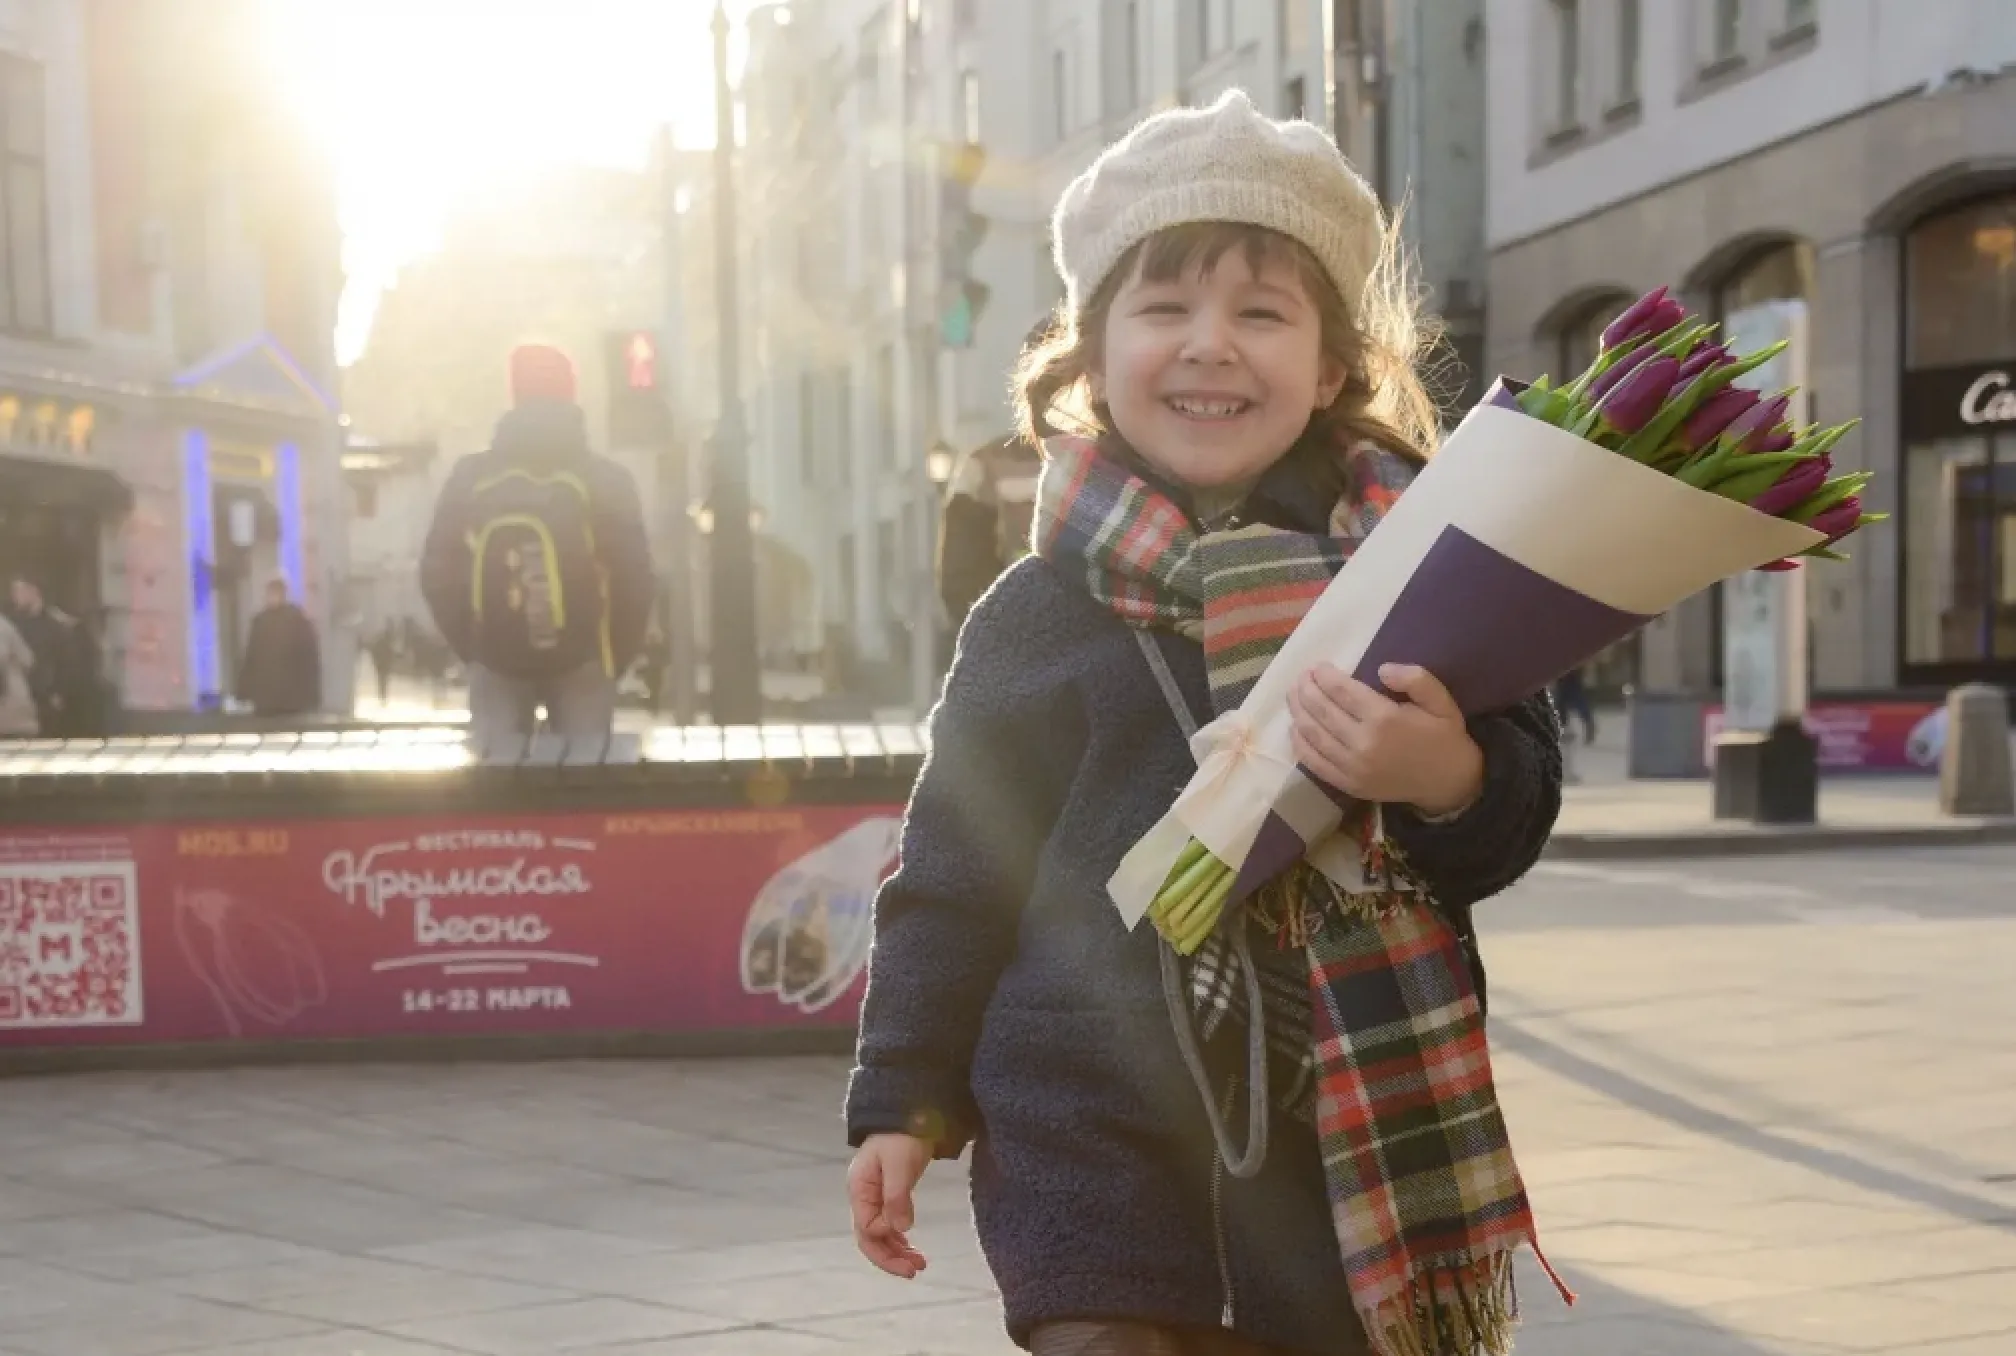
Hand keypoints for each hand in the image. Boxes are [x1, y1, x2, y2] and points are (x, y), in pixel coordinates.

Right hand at [848, 1133, 932, 1278]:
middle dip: (890, 1258)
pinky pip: (890, 1226)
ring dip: (898, 1252)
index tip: (907, 1235)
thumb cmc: (901, 1136)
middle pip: (870, 1238)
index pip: (866, 1227)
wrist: (910, 1115)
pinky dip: (901, 1240)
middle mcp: (863, 1198)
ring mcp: (875, 1199)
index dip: (885, 1237)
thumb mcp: (899, 1164)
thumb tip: (900, 1228)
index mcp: (859, 1190)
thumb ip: (897, 1196)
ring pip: (881, 1236)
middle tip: (914, 1271)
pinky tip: (914, 1250)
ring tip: (920, 1266)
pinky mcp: (889, 1197)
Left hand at [1288, 662, 1483, 817]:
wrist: (1448, 783)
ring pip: (1312, 734)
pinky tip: (1295, 727)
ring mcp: (1352, 767)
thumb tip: (1381, 669)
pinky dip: (1299, 743)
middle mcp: (1363, 743)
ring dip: (1298, 711)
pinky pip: (1314, 763)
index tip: (1317, 666)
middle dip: (1306, 689)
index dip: (1324, 676)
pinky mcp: (1347, 784)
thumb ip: (1416, 679)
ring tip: (1294, 694)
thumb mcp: (1441, 701)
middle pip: (1321, 710)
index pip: (1341, 691)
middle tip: (1301, 676)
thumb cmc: (1443, 736)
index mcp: (1384, 719)